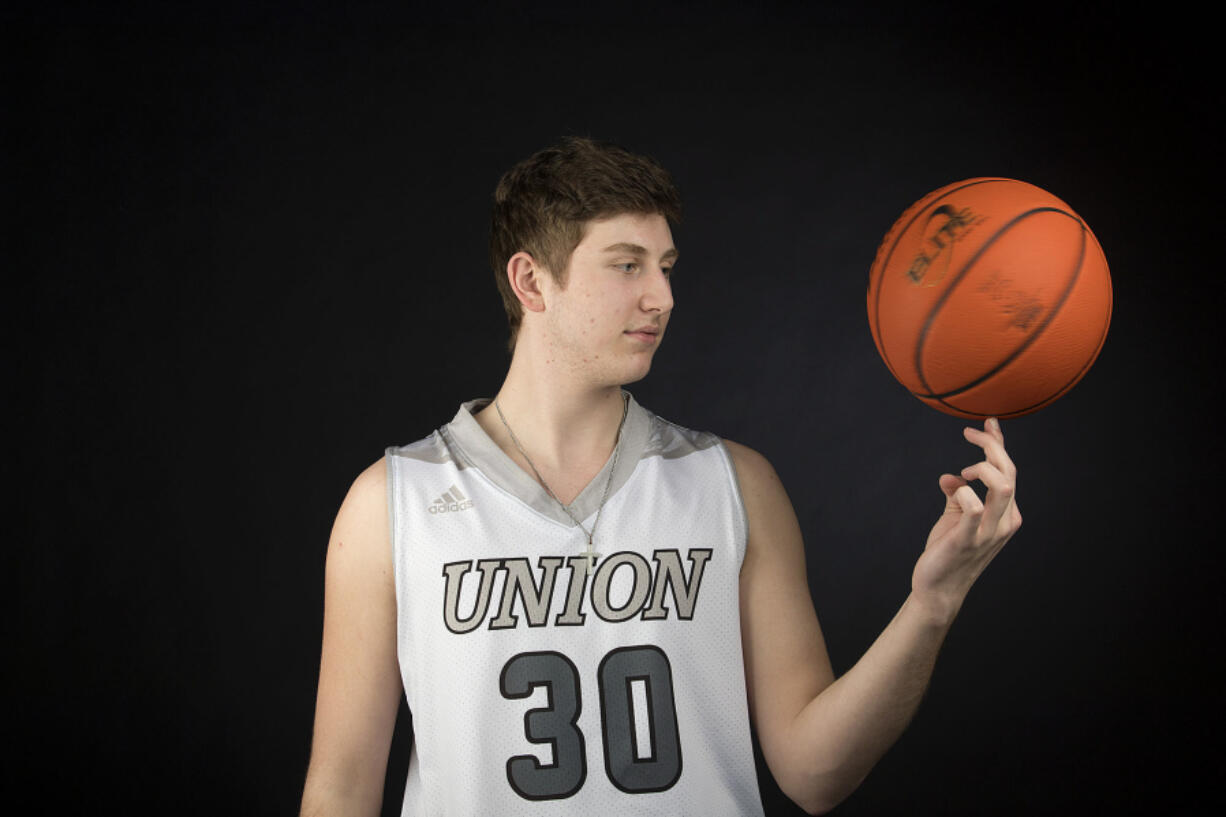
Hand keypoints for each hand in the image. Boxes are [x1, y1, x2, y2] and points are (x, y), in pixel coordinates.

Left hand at [911, 417, 1021, 620]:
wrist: (938, 587)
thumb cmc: (947, 551)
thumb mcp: (956, 516)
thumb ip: (958, 494)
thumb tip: (950, 476)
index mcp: (1006, 513)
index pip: (1010, 471)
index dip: (1000, 444)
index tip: (988, 423)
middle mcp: (1005, 521)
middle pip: (1009, 472)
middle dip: (991, 446)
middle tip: (969, 433)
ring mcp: (989, 532)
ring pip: (1002, 486)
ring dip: (984, 467)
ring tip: (965, 470)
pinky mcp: (968, 540)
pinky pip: (974, 507)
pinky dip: (965, 491)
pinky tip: (955, 489)